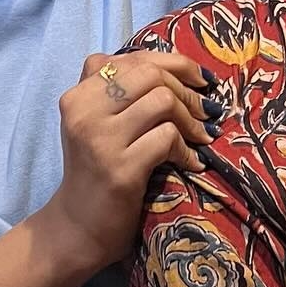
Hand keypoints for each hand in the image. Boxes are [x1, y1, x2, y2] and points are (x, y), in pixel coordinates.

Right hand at [41, 51, 215, 272]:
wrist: (78, 228)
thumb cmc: (96, 172)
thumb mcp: (96, 123)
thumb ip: (121, 93)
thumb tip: (179, 67)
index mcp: (79, 95)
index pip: (133, 59)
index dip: (174, 63)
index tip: (199, 79)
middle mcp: (84, 110)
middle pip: (150, 74)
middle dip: (188, 89)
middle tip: (207, 109)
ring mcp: (100, 139)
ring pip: (162, 100)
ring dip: (192, 119)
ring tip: (202, 136)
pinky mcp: (120, 168)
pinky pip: (167, 138)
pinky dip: (187, 149)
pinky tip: (192, 162)